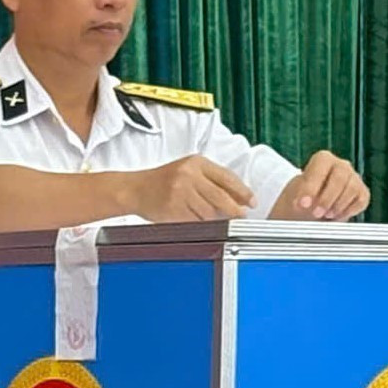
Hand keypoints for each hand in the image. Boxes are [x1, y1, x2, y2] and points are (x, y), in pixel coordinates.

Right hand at [129, 156, 254, 221]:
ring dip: (217, 219)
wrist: (134, 189)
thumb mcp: (188, 170)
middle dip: (235, 209)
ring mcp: (179, 192)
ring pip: (209, 212)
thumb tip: (240, 198)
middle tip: (242, 216)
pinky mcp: (172, 208)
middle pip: (221, 196)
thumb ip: (212, 180)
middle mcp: (188, 175)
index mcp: (196, 162)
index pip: (227, 177)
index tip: (252, 202)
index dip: (243, 192)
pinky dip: (202, 225)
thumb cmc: (164, 181)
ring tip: (216, 220)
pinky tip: (200, 223)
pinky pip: (195, 221)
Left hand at [290, 151, 369, 220]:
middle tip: (316, 214)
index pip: (321, 165)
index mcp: (323, 159)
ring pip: (352, 189)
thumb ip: (298, 198)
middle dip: (327, 198)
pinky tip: (337, 216)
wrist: (311, 209)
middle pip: (339, 178)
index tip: (303, 204)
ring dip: (338, 205)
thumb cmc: (303, 199)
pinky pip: (361, 201)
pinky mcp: (362, 193)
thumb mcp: (294, 197)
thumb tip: (303, 206)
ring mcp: (354, 178)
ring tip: (326, 215)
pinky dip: (349, 211)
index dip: (312, 184)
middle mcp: (341, 165)